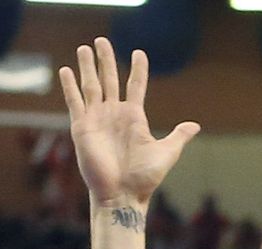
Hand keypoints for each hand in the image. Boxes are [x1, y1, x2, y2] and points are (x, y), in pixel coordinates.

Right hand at [60, 37, 198, 210]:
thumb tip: (195, 126)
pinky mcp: (82, 127)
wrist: (122, 195)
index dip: (138, 69)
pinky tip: (66, 70)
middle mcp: (114, 114)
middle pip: (109, 79)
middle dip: (106, 60)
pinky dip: (70, 86)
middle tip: (102, 40)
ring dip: (87, 66)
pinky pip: (75, 101)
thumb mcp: (166, 153)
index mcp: (134, 117)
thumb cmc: (144, 179)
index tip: (139, 53)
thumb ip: (178, 137)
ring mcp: (97, 119)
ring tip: (84, 47)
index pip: (135, 85)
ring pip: (91, 85)